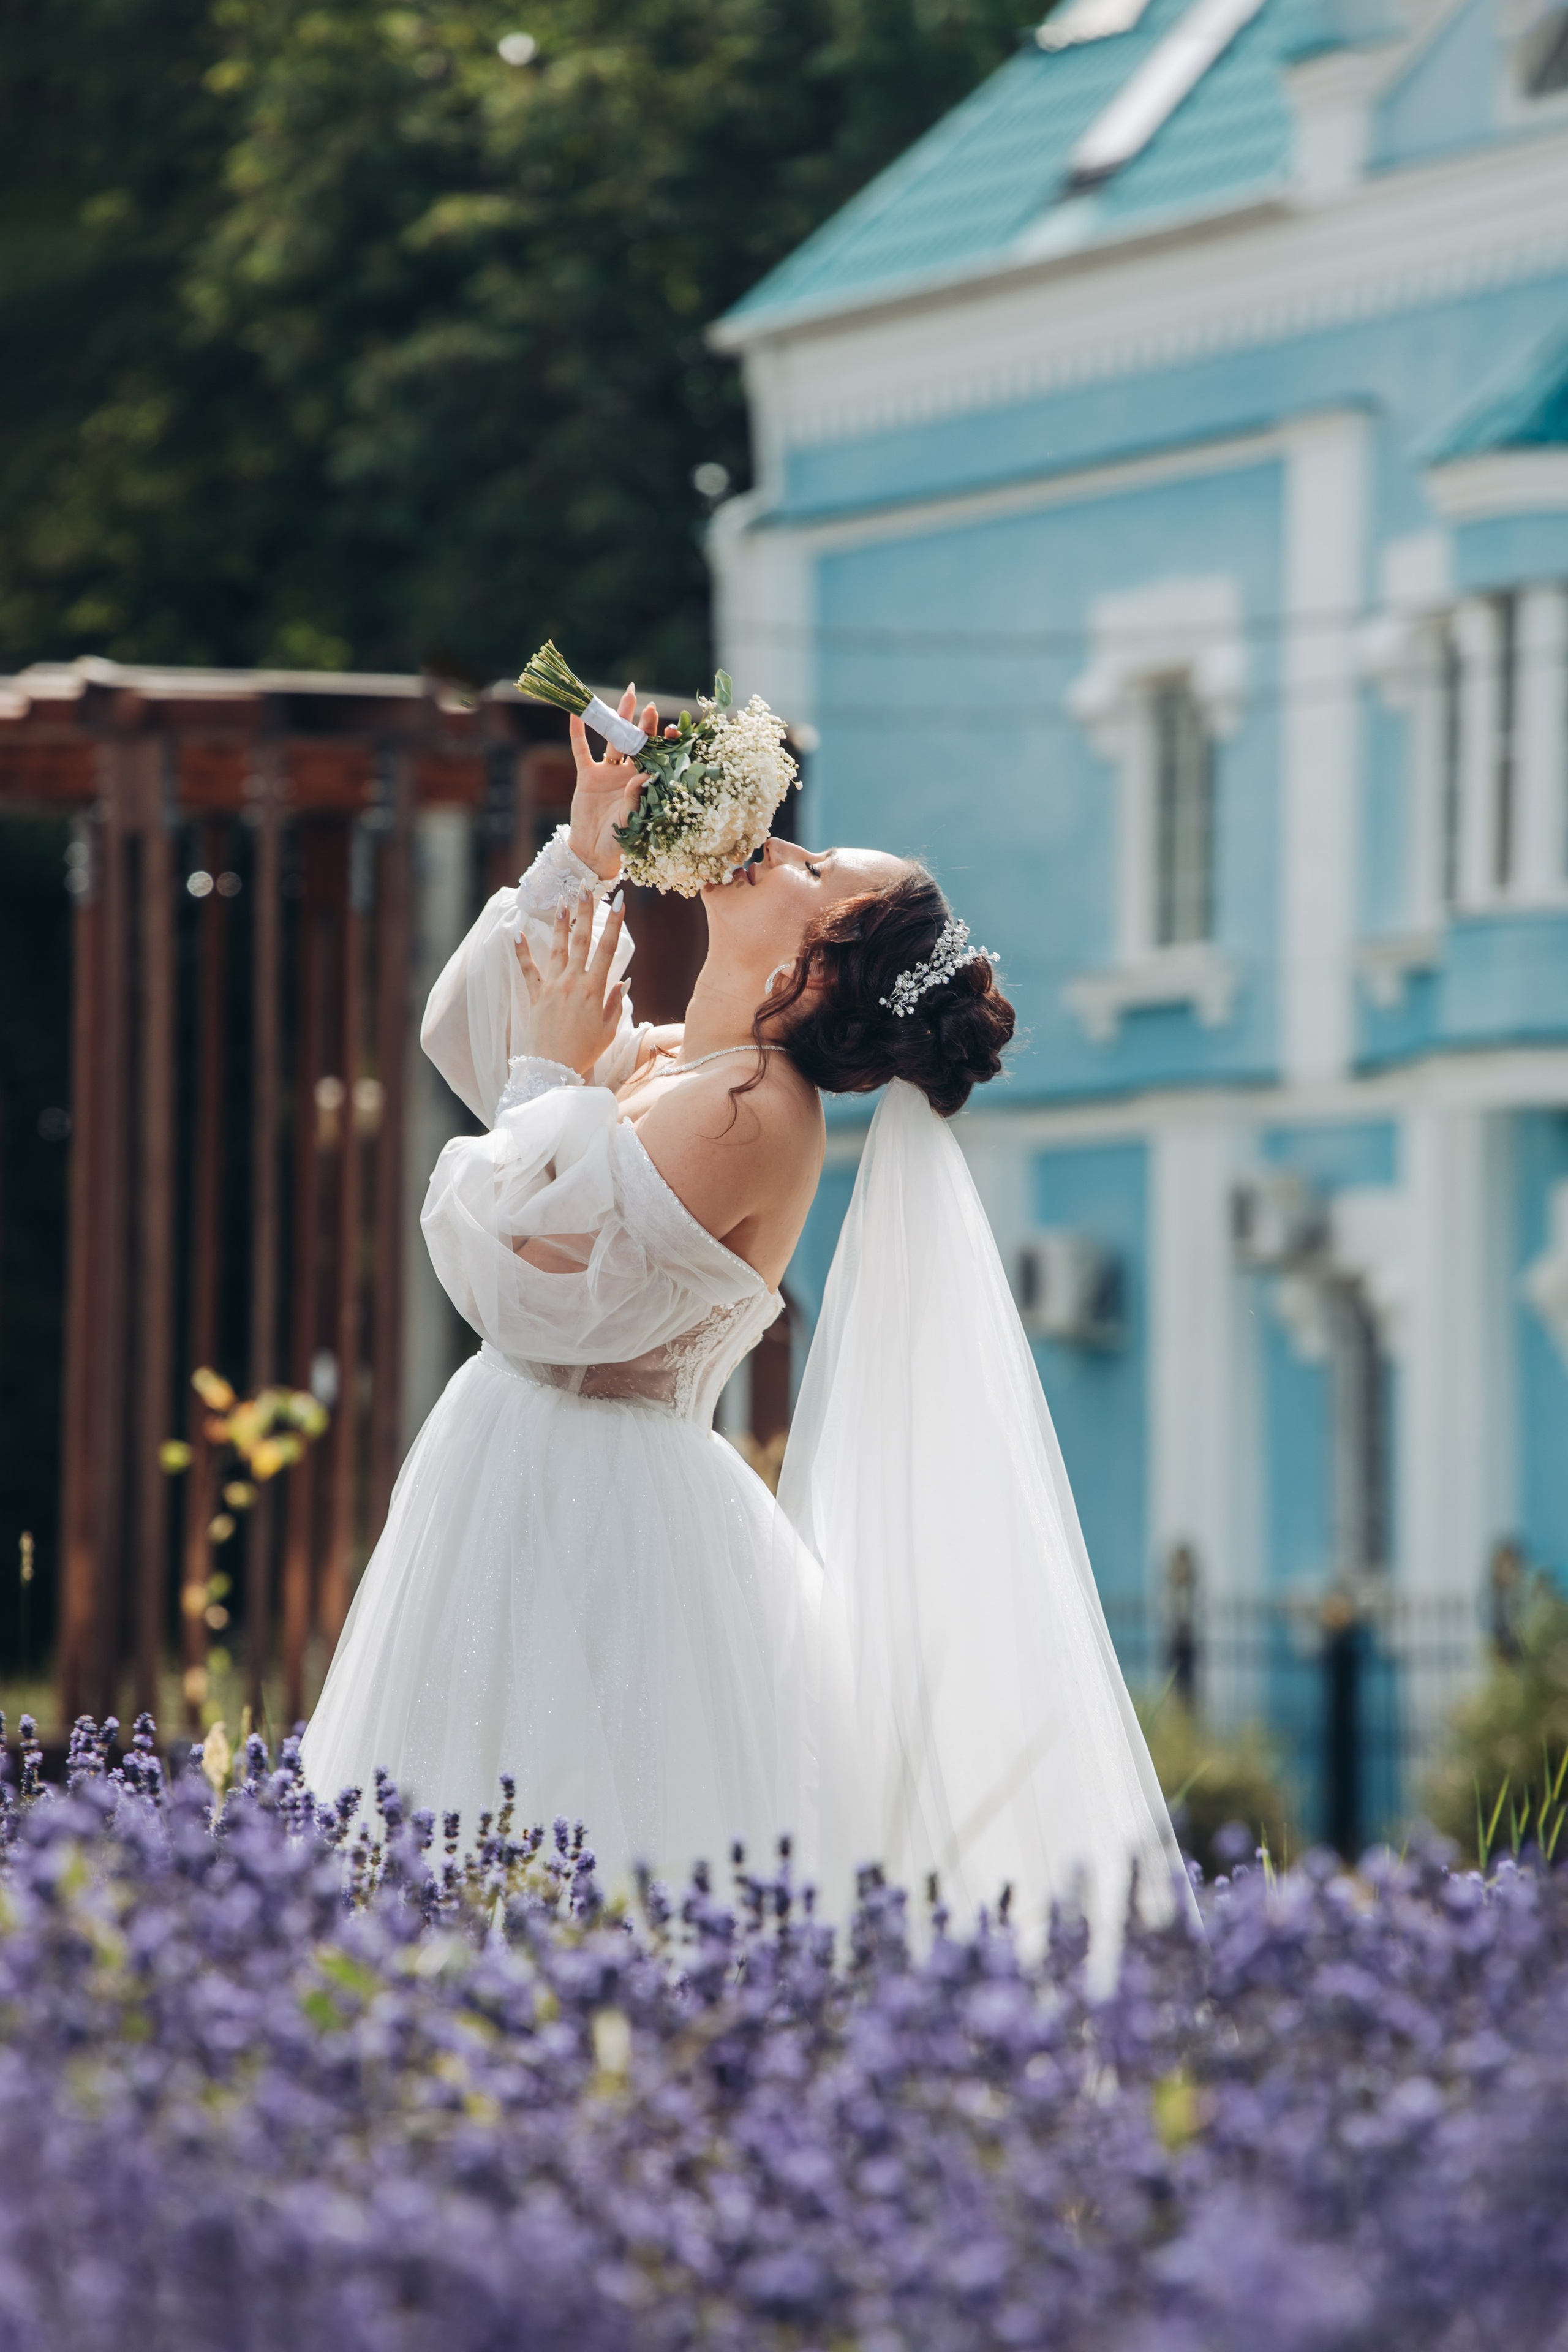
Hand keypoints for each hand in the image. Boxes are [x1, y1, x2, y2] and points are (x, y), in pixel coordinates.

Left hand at [514, 891, 625, 1076]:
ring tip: (562, 902)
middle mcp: (574, 982)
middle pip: (582, 940)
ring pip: (558, 948)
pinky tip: (517, 933)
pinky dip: (522, 951)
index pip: (608, 949)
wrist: (553, 1069)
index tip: (621, 902)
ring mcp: (553, 987)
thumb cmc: (584, 1052)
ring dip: (561, 924)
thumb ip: (615, 1004)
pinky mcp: (535, 995)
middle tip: (586, 888)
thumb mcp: (608, 1031)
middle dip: (585, 912)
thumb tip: (622, 982)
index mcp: (595, 990)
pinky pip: (528, 969)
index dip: (615, 924)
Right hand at [567, 683, 677, 879]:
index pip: (657, 757)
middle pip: (637, 742)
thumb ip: (636, 798)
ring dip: (618, 718)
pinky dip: (579, 732)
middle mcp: (628, 774)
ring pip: (613, 739)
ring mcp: (607, 773)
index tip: (671, 729)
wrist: (593, 852)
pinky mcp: (587, 775)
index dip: (664, 743)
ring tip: (627, 695)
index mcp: (644, 783)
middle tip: (650, 705)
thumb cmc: (619, 840)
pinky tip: (578, 712)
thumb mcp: (631, 821)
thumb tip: (645, 776)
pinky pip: (582, 750)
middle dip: (643, 723)